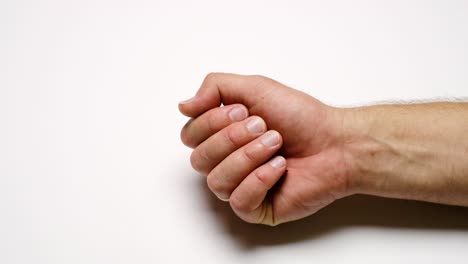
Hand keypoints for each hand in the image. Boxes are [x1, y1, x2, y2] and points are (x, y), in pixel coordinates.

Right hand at [179, 73, 351, 224]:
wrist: (335, 142)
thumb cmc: (300, 116)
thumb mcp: (255, 88)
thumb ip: (215, 88)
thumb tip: (183, 106)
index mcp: (222, 135)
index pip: (190, 135)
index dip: (211, 122)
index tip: (244, 111)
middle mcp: (227, 161)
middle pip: (198, 158)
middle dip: (232, 139)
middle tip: (263, 126)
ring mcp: (240, 186)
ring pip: (216, 181)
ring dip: (248, 157)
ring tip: (276, 144)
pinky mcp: (256, 208)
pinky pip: (239, 201)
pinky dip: (260, 180)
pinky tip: (280, 168)